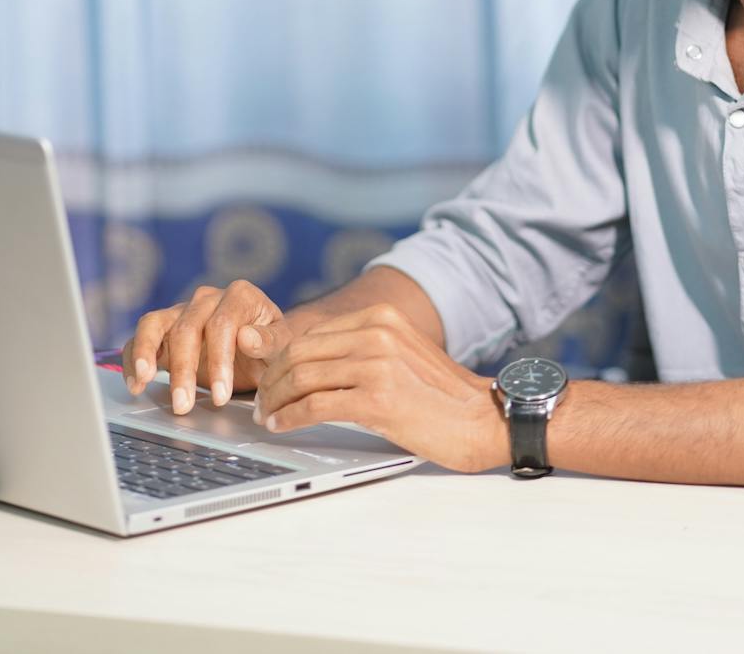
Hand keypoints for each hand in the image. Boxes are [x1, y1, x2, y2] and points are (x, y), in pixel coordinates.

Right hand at [120, 281, 292, 413]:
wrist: (260, 349)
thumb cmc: (271, 347)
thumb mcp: (282, 346)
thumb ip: (269, 341)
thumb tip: (247, 338)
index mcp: (240, 296)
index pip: (222, 324)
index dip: (219, 360)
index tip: (220, 395)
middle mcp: (207, 298)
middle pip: (187, 329)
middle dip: (184, 371)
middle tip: (183, 405)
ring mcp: (181, 311)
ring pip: (155, 325)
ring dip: (147, 356)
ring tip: (144, 381)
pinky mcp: (163, 328)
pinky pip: (140, 337)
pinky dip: (133, 358)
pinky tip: (135, 384)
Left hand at [253, 304, 508, 472]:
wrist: (482, 419)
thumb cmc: (440, 396)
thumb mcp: (399, 354)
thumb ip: (358, 349)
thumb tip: (305, 361)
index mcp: (381, 317)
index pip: (311, 334)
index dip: (280, 359)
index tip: (269, 380)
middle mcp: (376, 332)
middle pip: (299, 353)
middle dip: (271, 380)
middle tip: (261, 402)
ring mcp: (377, 364)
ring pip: (301, 377)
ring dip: (275, 400)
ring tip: (268, 416)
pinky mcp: (377, 400)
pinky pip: (315, 406)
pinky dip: (289, 417)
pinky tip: (282, 425)